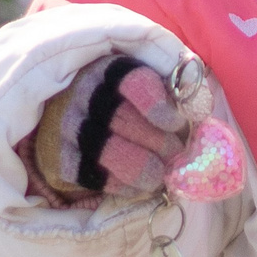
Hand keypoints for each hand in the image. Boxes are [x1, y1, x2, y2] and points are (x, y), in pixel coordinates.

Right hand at [27, 56, 186, 201]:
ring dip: (143, 167)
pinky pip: (92, 175)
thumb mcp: (144, 80)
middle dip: (159, 143)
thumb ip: (172, 88)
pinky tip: (138, 187)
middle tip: (176, 155)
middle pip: (124, 119)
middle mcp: (83, 94)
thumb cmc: (122, 100)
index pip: (134, 82)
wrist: (70, 117)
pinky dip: (121, 185)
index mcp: (109, 69)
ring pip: (108, 150)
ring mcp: (66, 126)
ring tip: (160, 176)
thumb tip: (197, 106)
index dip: (160, 106)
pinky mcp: (58, 158)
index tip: (176, 124)